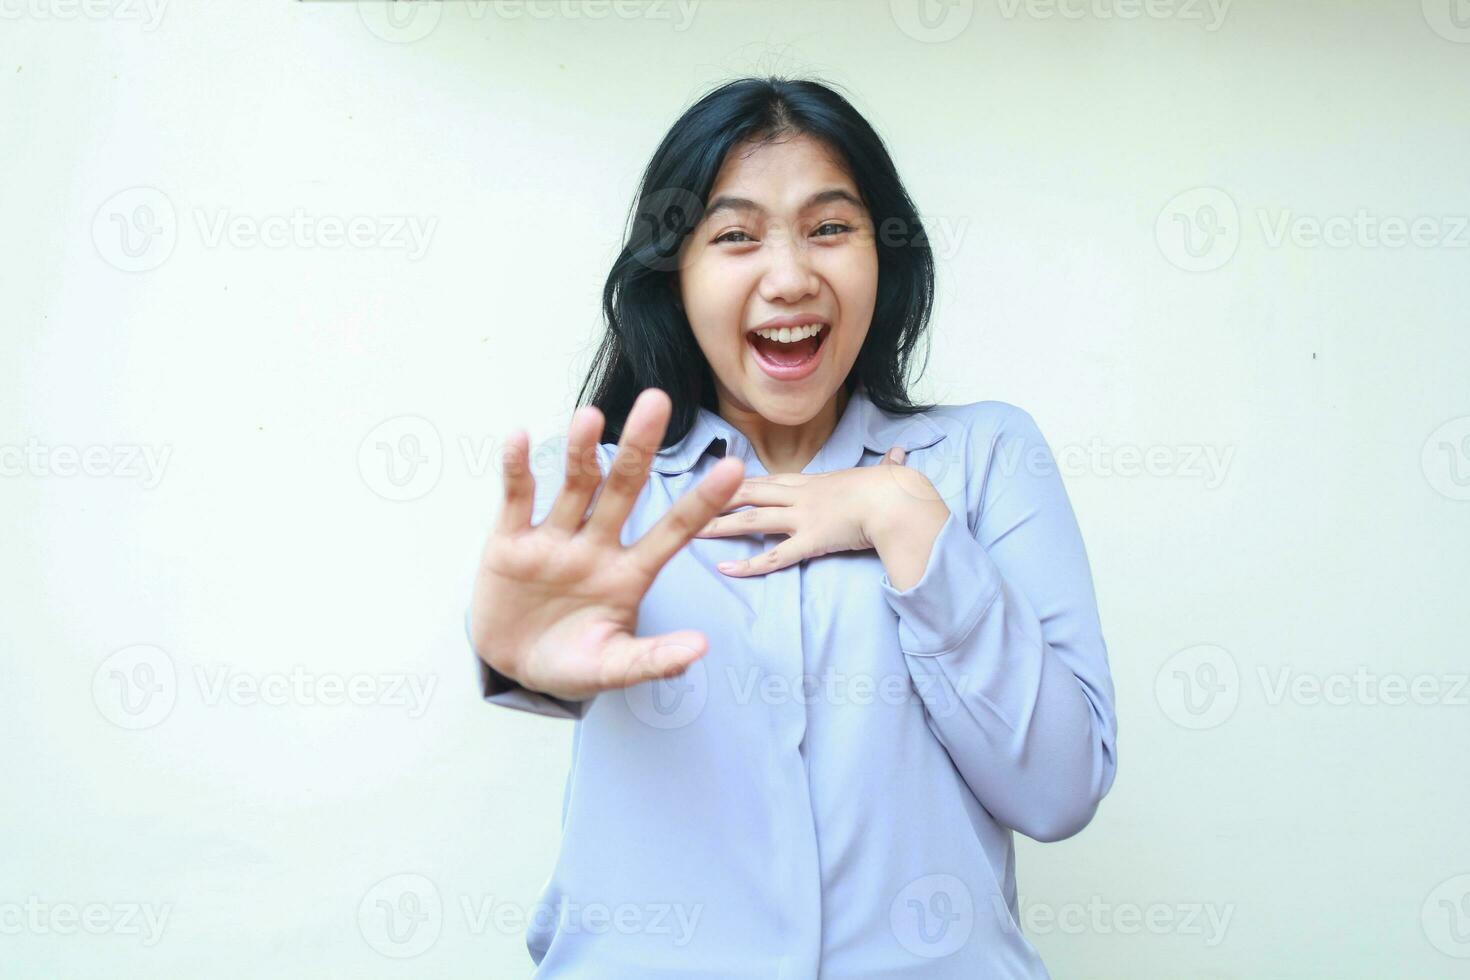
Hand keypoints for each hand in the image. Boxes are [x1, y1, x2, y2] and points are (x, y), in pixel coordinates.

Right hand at [469, 388, 745, 702]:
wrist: (513, 668)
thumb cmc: (571, 664)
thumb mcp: (613, 667)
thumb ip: (653, 660)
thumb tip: (700, 648)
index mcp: (630, 573)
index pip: (674, 530)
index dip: (702, 501)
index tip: (734, 468)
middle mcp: (597, 545)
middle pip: (623, 488)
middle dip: (640, 447)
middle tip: (658, 401)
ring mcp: (555, 539)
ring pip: (574, 484)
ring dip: (582, 450)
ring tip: (590, 417)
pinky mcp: (510, 542)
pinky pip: (517, 498)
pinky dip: (517, 469)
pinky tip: (519, 438)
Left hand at [693, 445, 918, 575]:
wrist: (897, 499)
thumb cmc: (893, 488)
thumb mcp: (883, 474)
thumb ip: (886, 467)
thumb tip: (900, 457)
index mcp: (813, 481)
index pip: (768, 480)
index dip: (740, 482)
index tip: (717, 482)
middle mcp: (801, 496)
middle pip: (749, 494)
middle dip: (716, 497)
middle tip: (688, 502)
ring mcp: (802, 518)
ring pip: (752, 521)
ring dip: (721, 527)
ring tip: (693, 533)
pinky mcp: (810, 541)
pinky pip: (773, 557)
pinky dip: (748, 564)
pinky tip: (726, 569)